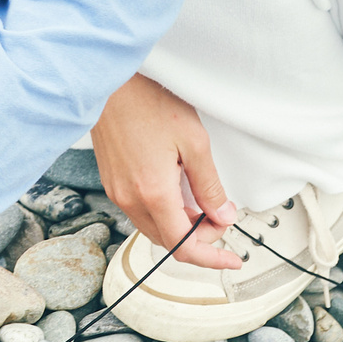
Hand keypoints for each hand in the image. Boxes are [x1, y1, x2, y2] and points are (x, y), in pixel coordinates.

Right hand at [92, 72, 240, 269]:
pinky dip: (163, 214)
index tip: (232, 259)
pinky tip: (177, 194)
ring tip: (201, 206)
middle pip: (167, 241)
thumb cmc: (149, 103)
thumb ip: (209, 185)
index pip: (184, 246)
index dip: (211, 257)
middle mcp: (130, 198)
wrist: (110, 82)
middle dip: (198, 239)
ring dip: (179, 227)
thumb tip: (222, 214)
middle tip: (219, 217)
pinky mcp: (112, 181)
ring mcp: (117, 191)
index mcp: (153, 193)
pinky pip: (140, 212)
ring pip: (152, 228)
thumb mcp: (194, 143)